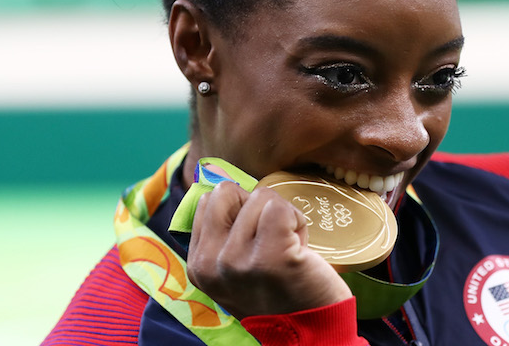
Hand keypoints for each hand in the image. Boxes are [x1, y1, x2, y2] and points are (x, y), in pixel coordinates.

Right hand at [186, 169, 351, 318]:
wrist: (310, 332)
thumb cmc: (280, 291)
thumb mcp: (238, 267)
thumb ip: (225, 232)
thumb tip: (221, 178)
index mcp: (198, 265)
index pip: (207, 201)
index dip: (240, 209)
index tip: (256, 239)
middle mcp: (210, 264)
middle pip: (226, 191)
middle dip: (257, 205)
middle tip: (274, 238)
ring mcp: (237, 260)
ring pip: (260, 196)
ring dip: (283, 216)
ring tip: (289, 249)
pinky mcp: (270, 256)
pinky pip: (281, 208)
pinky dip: (299, 221)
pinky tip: (301, 249)